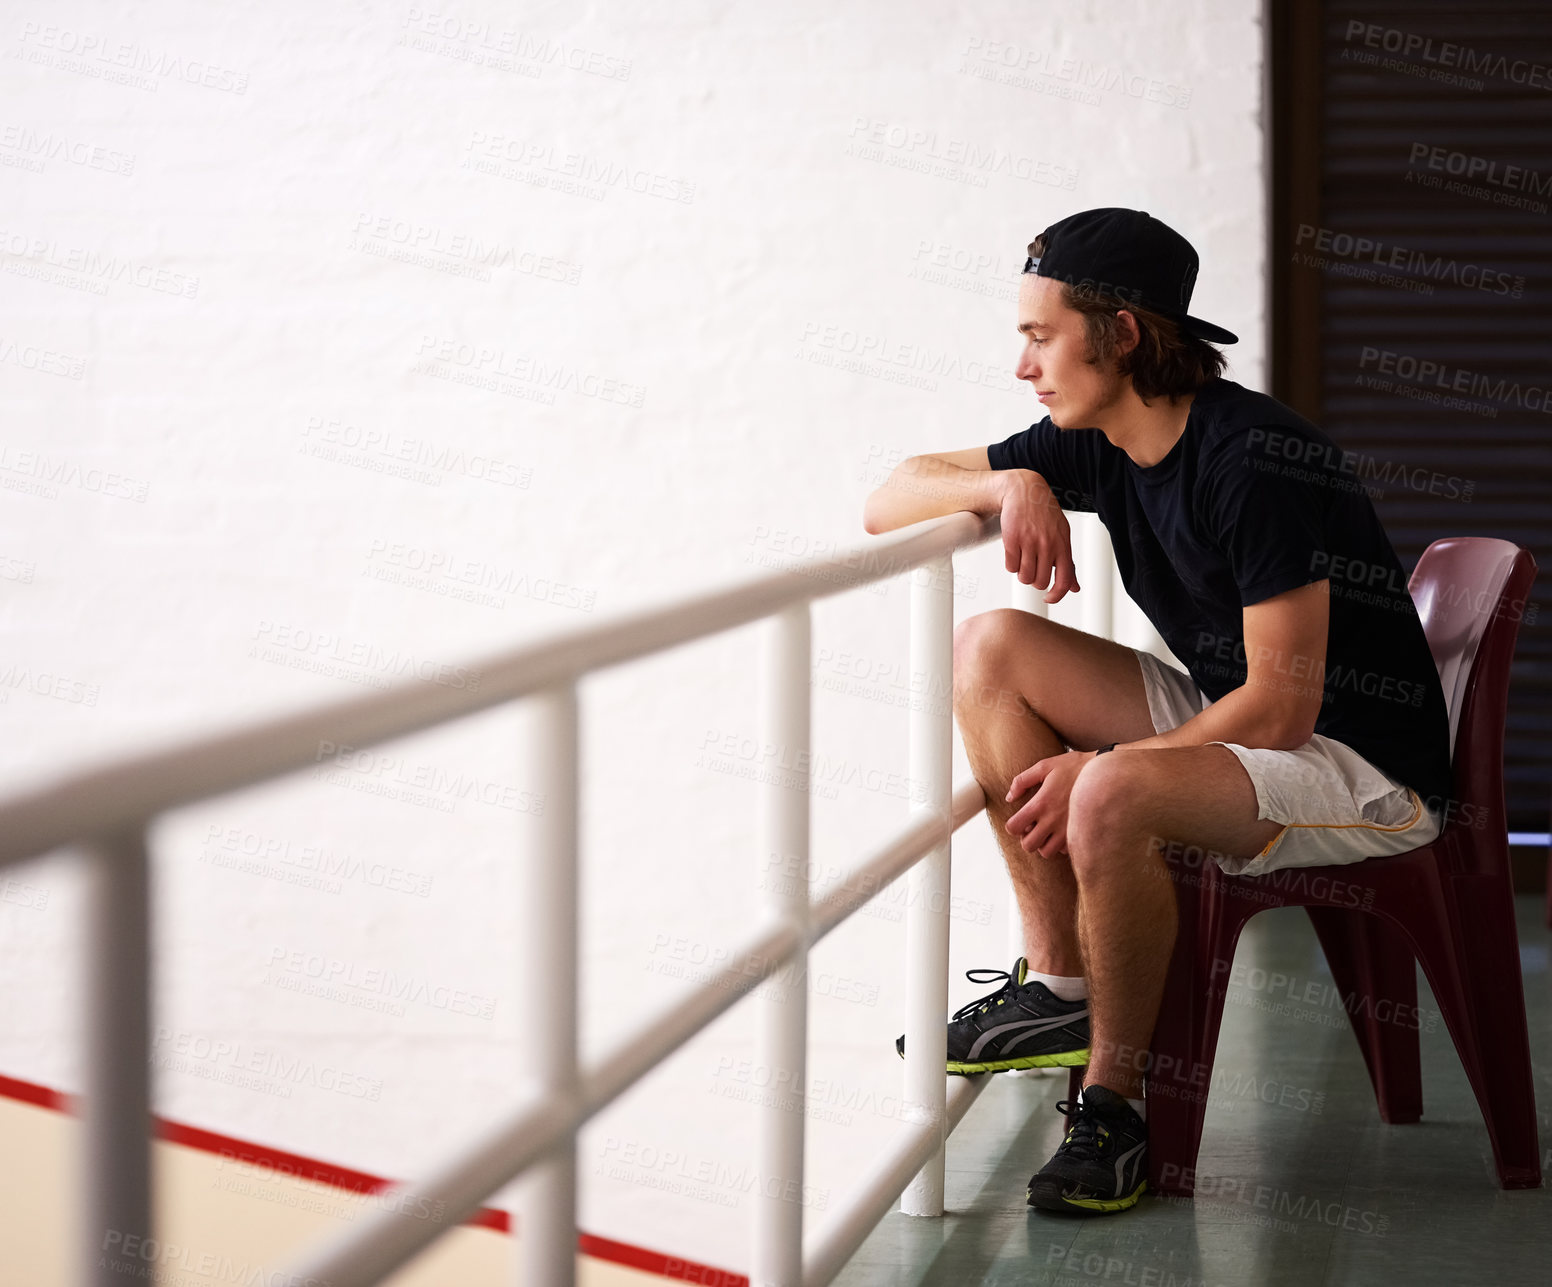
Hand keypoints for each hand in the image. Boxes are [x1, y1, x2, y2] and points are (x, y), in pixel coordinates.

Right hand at [1000, 473, 1078, 603]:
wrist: (1024, 491)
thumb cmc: (1044, 514)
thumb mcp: (1062, 536)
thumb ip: (1068, 563)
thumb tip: (1074, 588)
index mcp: (1062, 545)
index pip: (1063, 580)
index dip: (1055, 595)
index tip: (1048, 599)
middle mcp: (1047, 545)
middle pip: (1039, 582)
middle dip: (1034, 580)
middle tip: (1032, 568)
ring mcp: (1029, 542)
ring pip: (1023, 577)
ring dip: (1022, 573)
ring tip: (1023, 559)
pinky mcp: (1012, 540)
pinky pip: (1010, 566)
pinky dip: (1011, 563)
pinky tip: (1015, 551)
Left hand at [1003, 749, 1096, 855]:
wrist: (1104, 772)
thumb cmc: (1073, 766)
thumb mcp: (1044, 766)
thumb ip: (1022, 781)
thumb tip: (1010, 798)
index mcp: (1041, 803)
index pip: (1014, 827)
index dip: (1012, 825)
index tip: (1020, 819)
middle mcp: (1052, 821)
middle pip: (1028, 846)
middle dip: (1026, 838)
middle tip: (1033, 827)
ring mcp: (1068, 830)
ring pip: (1046, 852)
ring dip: (1043, 843)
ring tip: (1047, 830)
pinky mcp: (1081, 834)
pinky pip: (1065, 850)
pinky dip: (1060, 844)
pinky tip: (1062, 830)